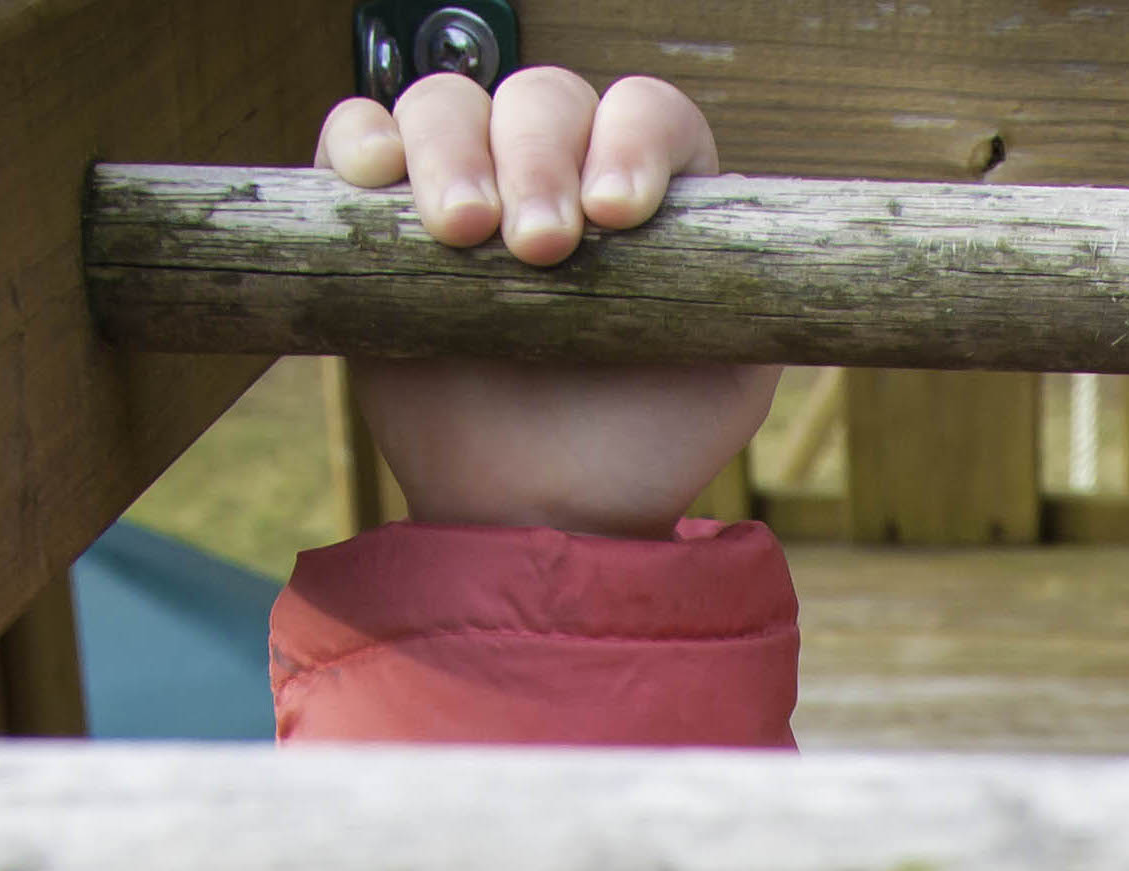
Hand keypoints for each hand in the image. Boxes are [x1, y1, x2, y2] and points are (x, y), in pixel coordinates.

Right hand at [316, 68, 778, 535]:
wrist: (545, 517)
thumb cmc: (645, 449)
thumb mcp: (729, 378)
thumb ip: (754, 303)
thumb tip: (770, 249)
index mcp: (649, 194)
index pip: (648, 112)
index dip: (632, 138)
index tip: (617, 215)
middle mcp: (559, 171)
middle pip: (543, 96)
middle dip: (538, 157)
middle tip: (538, 251)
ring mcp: (469, 184)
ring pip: (448, 104)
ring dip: (451, 150)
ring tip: (464, 237)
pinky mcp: (383, 218)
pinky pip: (357, 133)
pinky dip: (360, 138)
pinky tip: (377, 179)